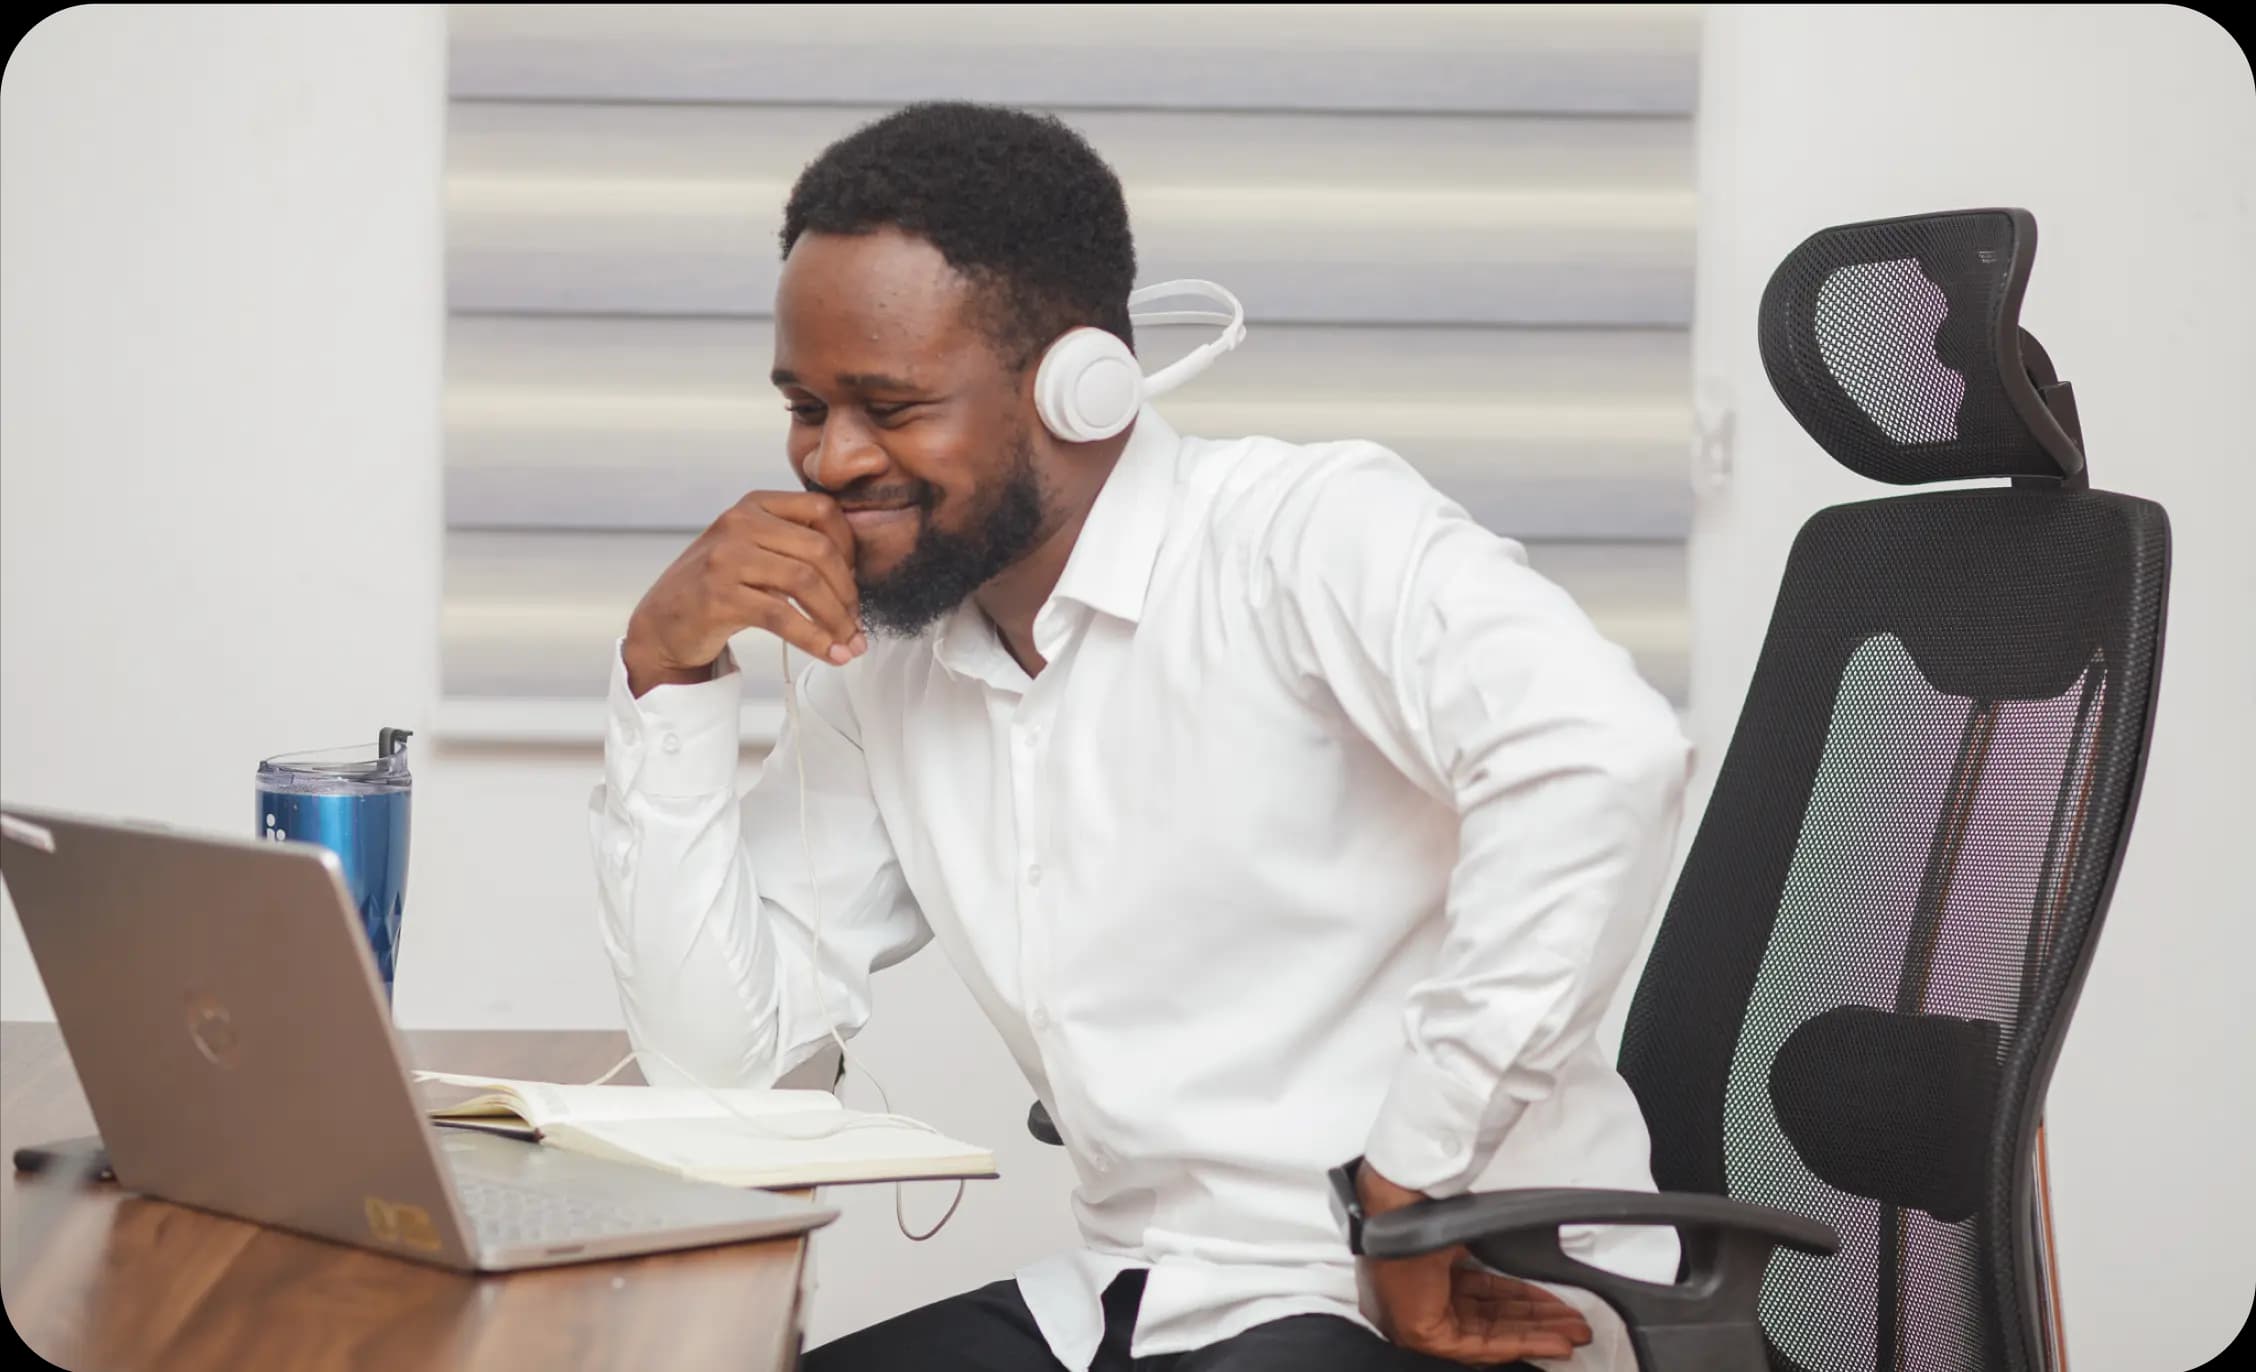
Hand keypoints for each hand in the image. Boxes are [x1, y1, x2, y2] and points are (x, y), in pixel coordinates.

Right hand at [624, 490, 866, 696]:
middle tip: (856, 624)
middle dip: (848, 592)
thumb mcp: (754, 550)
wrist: (664, 624)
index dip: (849, 548)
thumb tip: (856, 573)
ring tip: (850, 643)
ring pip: (805, 582)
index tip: (854, 582)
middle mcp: (739, 522)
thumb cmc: (718, 588)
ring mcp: (726, 557)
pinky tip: (830, 653)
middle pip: (820, 549)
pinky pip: (782, 616)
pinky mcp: (719, 595)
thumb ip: (794, 545)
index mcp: (755, 505)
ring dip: (837, 619)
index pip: (823, 510)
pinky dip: (814, 638)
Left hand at [1354, 1162, 1594, 1365]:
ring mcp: (1426, 1319)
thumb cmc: (1423, 1217)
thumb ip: (1493, 1255)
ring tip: (1574, 1334)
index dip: (1527, 1300)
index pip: (1488, 1296)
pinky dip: (1524, 1344)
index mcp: (1434, 1273)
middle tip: (1574, 1323)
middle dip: (1541, 1321)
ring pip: (1496, 1335)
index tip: (1557, 1304)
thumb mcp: (1470, 1238)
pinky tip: (1552, 1342)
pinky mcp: (1429, 1336)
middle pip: (1497, 1317)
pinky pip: (1486, 1347)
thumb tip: (1525, 1257)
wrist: (1401, 1213)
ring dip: (1539, 1335)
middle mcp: (1429, 1299)